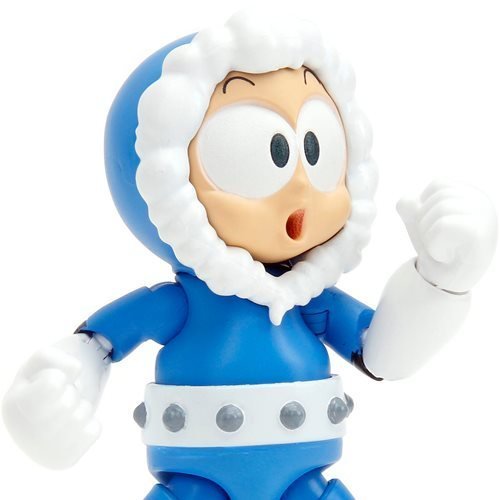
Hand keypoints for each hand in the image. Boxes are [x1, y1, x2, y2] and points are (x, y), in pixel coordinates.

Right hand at [2, 338, 107, 468]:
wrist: (44, 413)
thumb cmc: (44, 381)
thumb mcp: (43, 360)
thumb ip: (55, 355)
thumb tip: (75, 369)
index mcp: (13, 404)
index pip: (54, 383)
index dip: (60, 377)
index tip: (51, 384)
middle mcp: (22, 433)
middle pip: (68, 402)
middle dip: (72, 393)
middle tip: (62, 397)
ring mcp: (42, 451)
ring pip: (82, 415)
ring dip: (81, 407)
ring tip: (67, 410)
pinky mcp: (63, 460)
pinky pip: (94, 430)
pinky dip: (91, 422)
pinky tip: (75, 426)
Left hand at [397, 180, 496, 292]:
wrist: (445, 283)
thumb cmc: (436, 249)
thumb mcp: (419, 223)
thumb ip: (411, 207)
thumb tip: (406, 200)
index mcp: (472, 195)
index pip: (438, 184)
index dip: (424, 205)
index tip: (434, 227)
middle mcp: (483, 202)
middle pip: (437, 195)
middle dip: (424, 220)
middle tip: (436, 241)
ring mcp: (485, 218)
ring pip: (439, 210)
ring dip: (428, 234)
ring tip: (441, 247)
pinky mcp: (481, 234)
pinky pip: (443, 226)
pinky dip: (435, 243)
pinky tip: (445, 254)